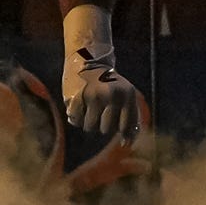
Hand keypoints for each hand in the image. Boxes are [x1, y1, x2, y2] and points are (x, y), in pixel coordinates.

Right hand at [60, 3, 143, 139]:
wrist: (88, 60)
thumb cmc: (110, 84)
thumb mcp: (125, 95)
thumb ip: (130, 118)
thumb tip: (127, 144)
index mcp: (127, 95)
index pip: (126, 126)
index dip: (125, 136)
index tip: (124, 142)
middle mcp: (112, 95)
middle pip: (106, 129)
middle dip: (102, 126)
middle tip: (101, 114)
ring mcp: (94, 96)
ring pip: (89, 127)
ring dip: (88, 122)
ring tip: (90, 109)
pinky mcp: (77, 96)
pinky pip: (75, 120)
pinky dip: (76, 117)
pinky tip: (79, 107)